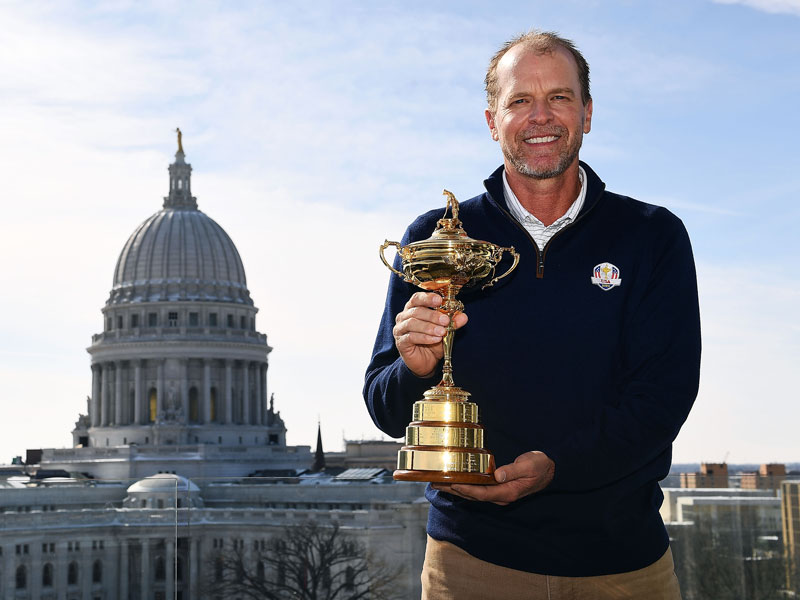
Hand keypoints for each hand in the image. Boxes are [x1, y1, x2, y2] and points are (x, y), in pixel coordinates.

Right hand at [393, 292, 467, 377]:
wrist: (426, 362)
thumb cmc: (432, 342)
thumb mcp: (446, 331)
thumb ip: (452, 323)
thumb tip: (463, 316)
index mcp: (413, 308)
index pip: (417, 298)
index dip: (428, 298)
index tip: (439, 300)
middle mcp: (404, 317)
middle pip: (416, 311)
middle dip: (432, 315)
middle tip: (445, 320)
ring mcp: (400, 329)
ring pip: (412, 323)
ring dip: (429, 327)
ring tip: (442, 332)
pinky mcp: (400, 342)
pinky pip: (411, 337)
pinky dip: (424, 337)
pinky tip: (435, 339)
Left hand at [431, 451, 554, 505]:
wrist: (549, 470)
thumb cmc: (539, 467)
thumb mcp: (529, 466)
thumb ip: (513, 470)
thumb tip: (498, 475)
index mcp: (508, 492)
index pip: (483, 493)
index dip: (467, 489)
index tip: (453, 483)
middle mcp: (501, 496)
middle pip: (473, 495)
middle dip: (454, 490)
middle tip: (436, 483)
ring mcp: (499, 493)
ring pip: (473, 493)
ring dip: (456, 489)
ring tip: (438, 483)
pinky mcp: (498, 487)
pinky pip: (478, 489)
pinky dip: (465, 485)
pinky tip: (454, 481)